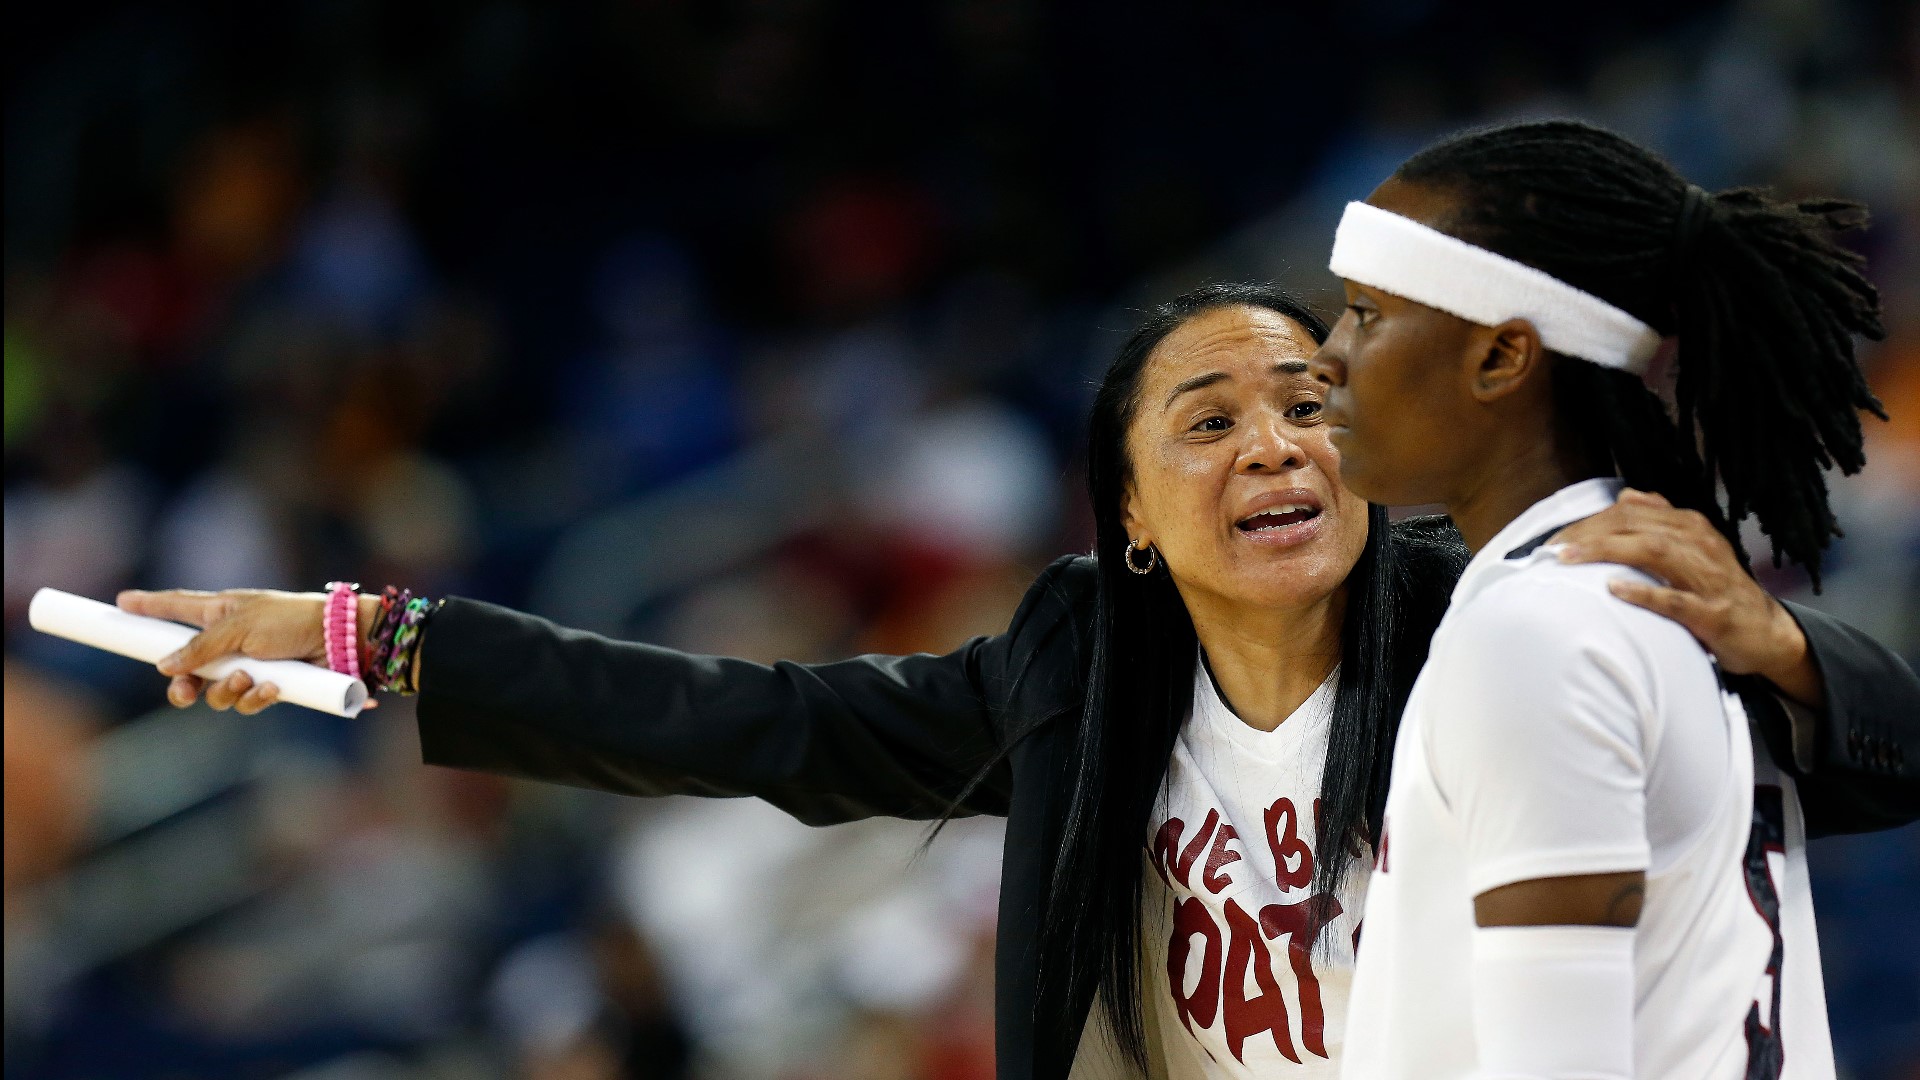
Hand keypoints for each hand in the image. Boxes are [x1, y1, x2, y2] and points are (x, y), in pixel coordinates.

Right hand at [114, 588, 378, 714]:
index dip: (149, 606)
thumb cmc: (292, 620)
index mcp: (221, 612)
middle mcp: (231, 639)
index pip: (176, 607)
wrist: (343, 640)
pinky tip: (273, 687)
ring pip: (216, 692)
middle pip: (187, 667)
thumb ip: (200, 646)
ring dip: (226, 691)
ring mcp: (250, 664)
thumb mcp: (240, 626)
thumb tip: (165, 666)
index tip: (120, 603)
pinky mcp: (272, 685)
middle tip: (183, 692)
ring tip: (247, 678)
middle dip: (182, 685)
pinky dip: (256, 698)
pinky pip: (248, 701)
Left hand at [1553, 489, 1822, 706]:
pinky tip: (1614, 589)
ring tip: (1570, 558)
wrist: (1768, 632)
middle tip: (1552, 548)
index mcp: (1690, 527)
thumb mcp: (1693, 548)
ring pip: (1654, 551)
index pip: (1630, 512)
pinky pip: (1676, 600)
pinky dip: (1645, 593)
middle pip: (1636, 526)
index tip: (1555, 540)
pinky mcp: (1713, 613)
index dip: (1588, 522)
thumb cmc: (1720, 590)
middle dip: (1589, 533)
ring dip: (1607, 551)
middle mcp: (1699, 545)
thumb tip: (1626, 496)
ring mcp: (1707, 578)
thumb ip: (1660, 521)